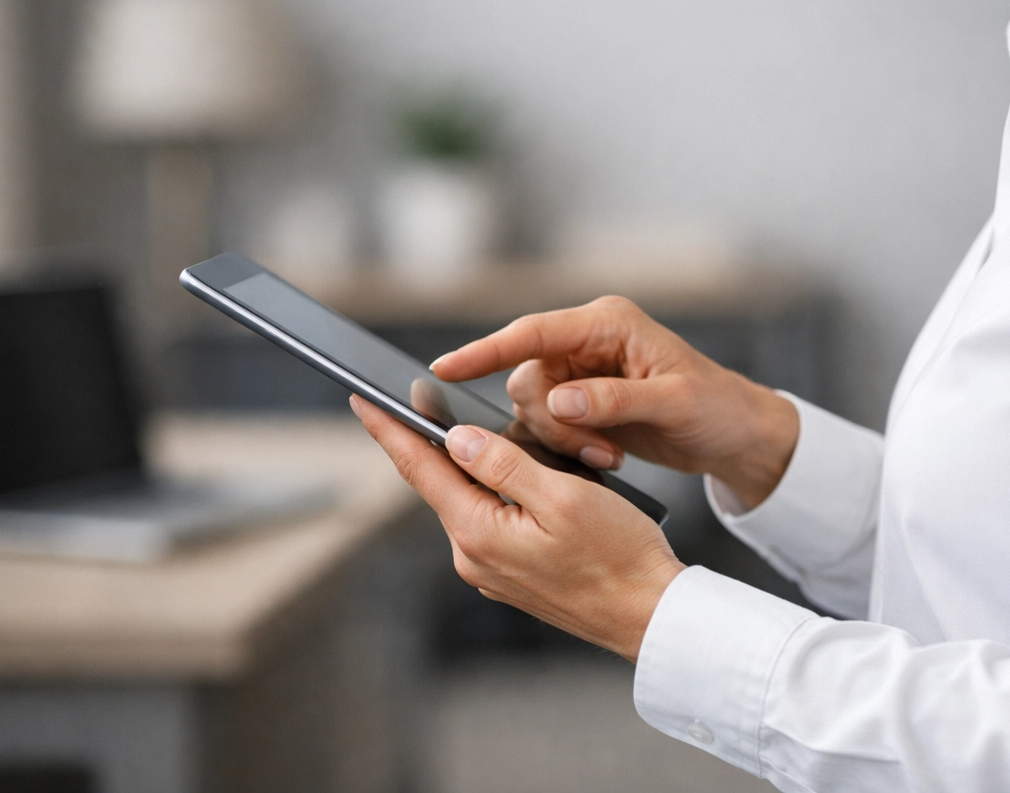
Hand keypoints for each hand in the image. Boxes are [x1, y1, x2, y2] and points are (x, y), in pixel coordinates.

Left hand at [352, 394, 685, 660]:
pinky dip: (500, 491)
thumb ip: (504, 464)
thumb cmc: (618, 556)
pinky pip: (492, 519)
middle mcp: (473, 555)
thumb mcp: (563, 497)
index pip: (419, 467)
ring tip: (503, 434)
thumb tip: (456, 436)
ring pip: (471, 498)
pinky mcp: (511, 574)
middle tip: (425, 395)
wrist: (648, 614)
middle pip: (442, 481)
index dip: (389, 429)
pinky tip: (528, 477)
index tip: (362, 398)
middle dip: (439, 439)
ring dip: (481, 465)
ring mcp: (490, 569)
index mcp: (478, 532)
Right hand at [433, 296, 799, 508]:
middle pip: (527, 377)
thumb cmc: (714, 407)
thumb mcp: (673, 403)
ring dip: (561, 439)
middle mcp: (588, 342)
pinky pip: (550, 425)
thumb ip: (613, 401)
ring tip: (608, 456)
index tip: (443, 370)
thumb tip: (557, 402)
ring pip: (534, 406)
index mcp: (607, 323)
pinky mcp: (584, 403)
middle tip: (595, 451)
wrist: (736, 433)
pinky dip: (568, 447)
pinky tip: (603, 458)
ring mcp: (584, 373)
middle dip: (549, 421)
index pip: (532, 333)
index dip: (485, 351)